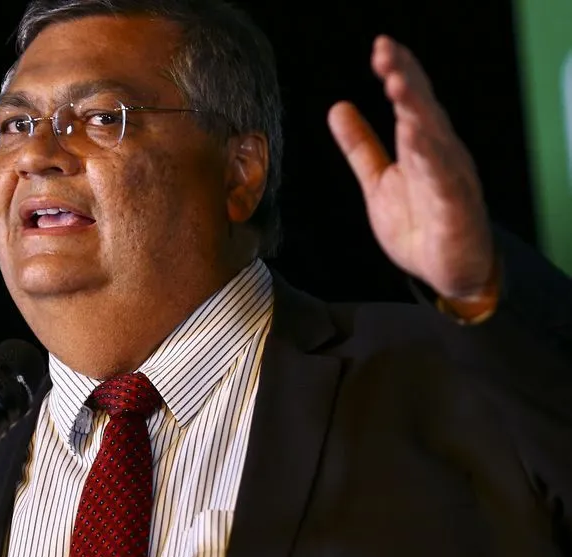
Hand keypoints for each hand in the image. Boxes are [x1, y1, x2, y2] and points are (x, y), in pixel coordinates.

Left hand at [328, 35, 495, 301]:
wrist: (450, 273)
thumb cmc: (421, 223)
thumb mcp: (378, 181)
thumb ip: (360, 146)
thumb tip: (338, 107)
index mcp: (421, 146)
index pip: (410, 101)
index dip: (398, 72)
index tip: (380, 47)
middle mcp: (439, 155)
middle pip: (423, 109)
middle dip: (405, 78)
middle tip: (385, 52)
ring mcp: (449, 180)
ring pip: (434, 138)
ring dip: (416, 110)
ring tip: (396, 84)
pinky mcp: (454, 210)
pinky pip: (444, 180)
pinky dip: (431, 158)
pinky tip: (416, 138)